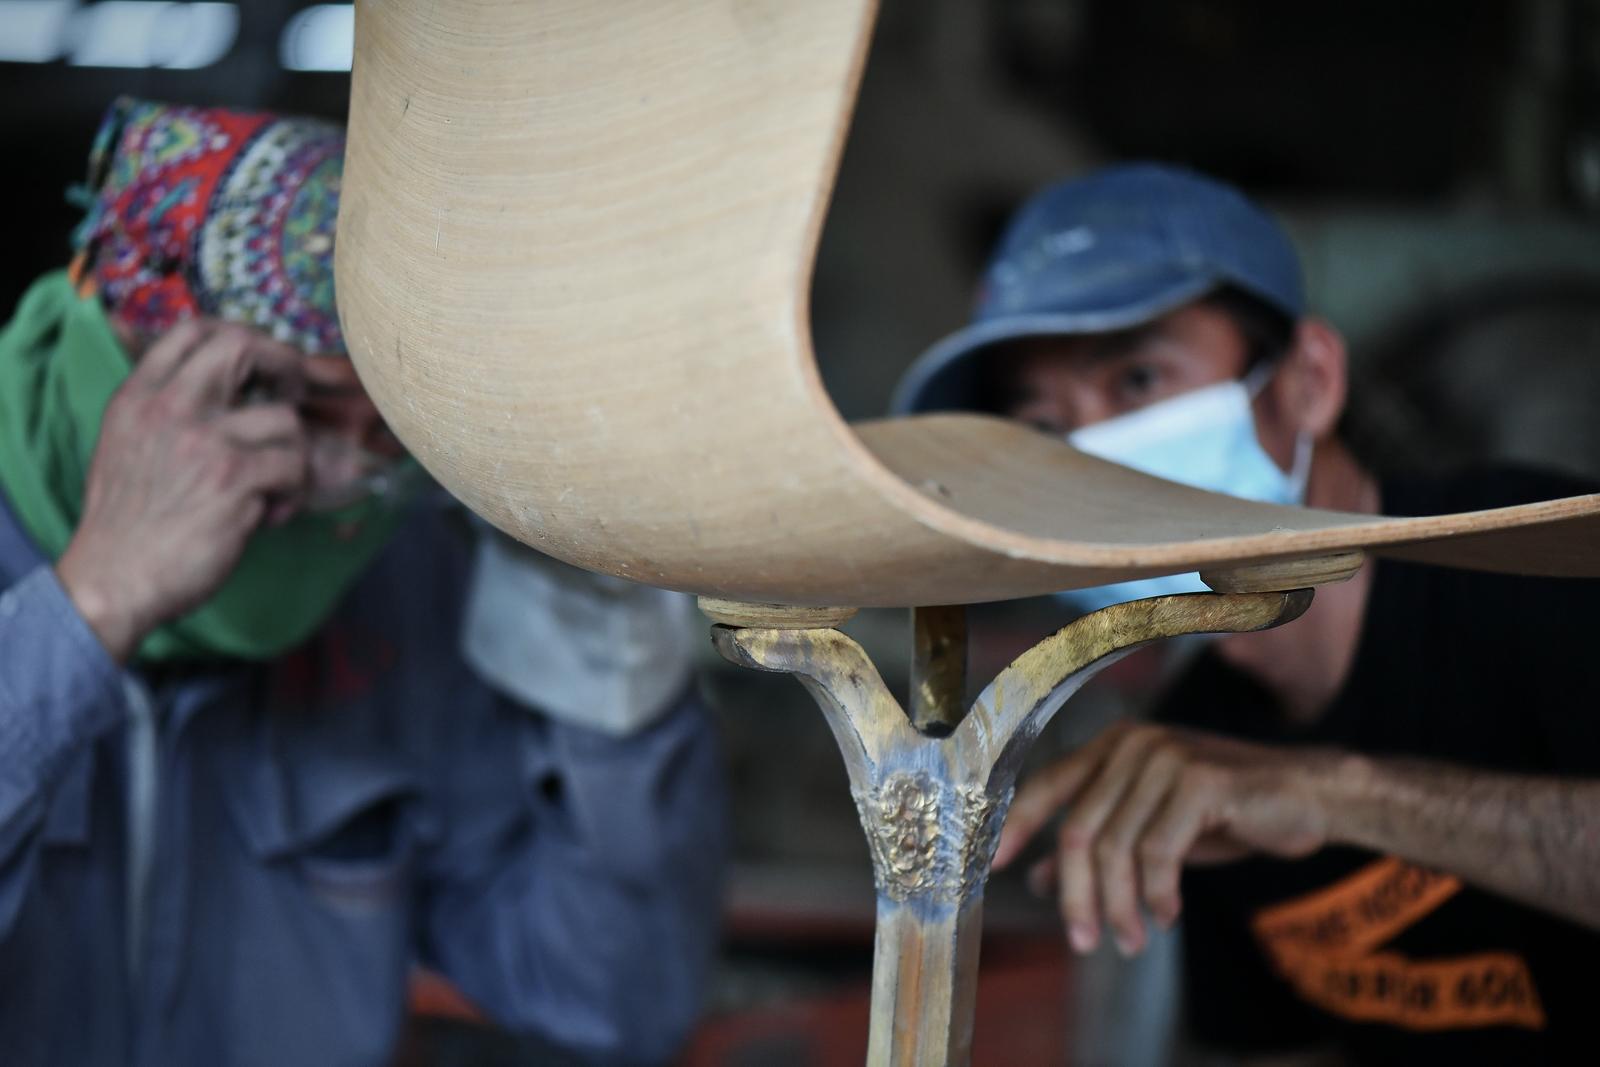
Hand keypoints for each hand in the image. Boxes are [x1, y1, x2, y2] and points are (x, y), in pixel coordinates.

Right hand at [56, 320, 309, 660]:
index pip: (193, 330)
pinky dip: (292, 495)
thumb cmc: (128, 521)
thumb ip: (166, 411)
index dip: (240, 338)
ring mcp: (203, 442)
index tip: (258, 368)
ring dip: (293, 457)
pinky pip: (293, 467)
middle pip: (244, 346)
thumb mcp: (126, 444)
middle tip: (291, 401)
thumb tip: (229, 390)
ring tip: (274, 487)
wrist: (113, 579)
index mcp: (139, 397)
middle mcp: (169, 408)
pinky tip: (269, 516)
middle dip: (284, 367)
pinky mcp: (233, 480)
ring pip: (286, 420)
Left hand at [992, 722, 1337, 956]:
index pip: (1045, 788)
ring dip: (1120, 906)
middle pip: (1078, 831)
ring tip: (1132, 940)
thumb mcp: (1151, 828)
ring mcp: (1164, 757)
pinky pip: (1159, 852)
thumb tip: (1038, 878)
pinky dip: (1158, 894)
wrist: (1307, 795)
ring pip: (1115, 847)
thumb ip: (1097, 843)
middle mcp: (1131, 743)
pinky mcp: (1200, 781)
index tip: (990, 869)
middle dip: (1077, 897)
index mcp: (1111, 747)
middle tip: (1085, 943)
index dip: (1014, 828)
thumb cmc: (1225, 812)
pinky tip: (1167, 915)